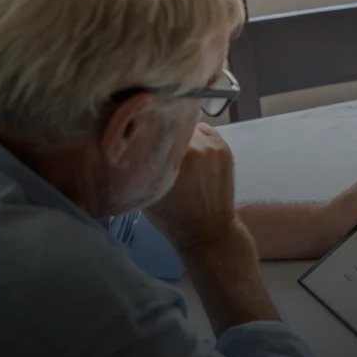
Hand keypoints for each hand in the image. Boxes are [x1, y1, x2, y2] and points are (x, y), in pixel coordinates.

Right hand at [143, 123, 237, 250]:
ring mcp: (211, 146)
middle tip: (159, 142)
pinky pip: (205, 131)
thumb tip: (132, 142)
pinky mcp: (224, 148)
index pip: (156, 126)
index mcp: (171, 158)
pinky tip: (193, 153)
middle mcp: (193, 147)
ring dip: (183, 135)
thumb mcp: (146, 191)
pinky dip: (198, 138)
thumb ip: (142, 165)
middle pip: (173, 125)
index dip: (148, 127)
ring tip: (178, 150)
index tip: (143, 132)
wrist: (208, 231)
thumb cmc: (172, 216)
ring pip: (190, 127)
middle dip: (165, 132)